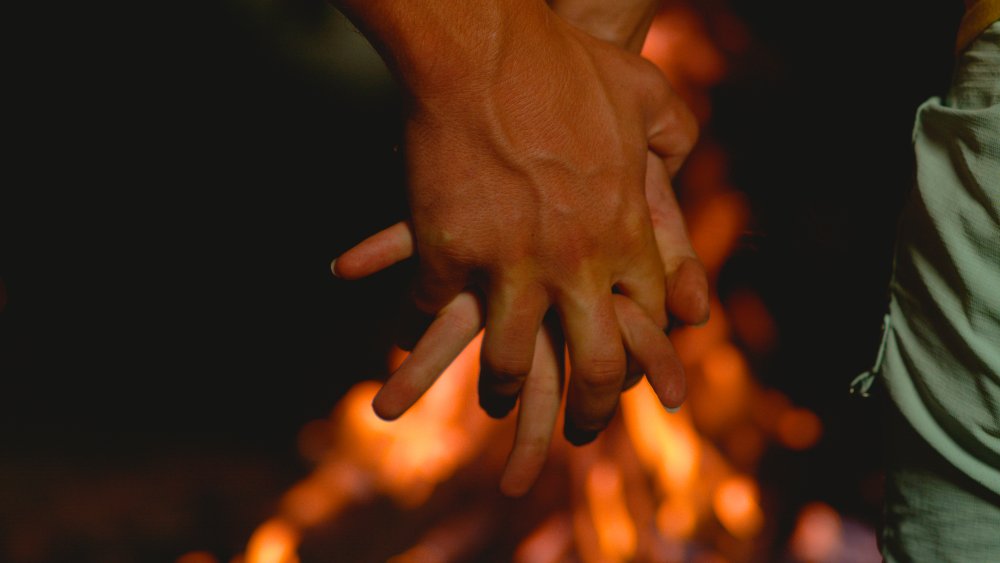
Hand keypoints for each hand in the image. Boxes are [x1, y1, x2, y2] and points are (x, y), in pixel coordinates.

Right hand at [333, 0, 706, 494]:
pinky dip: (414, 323)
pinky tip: (401, 339)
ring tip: (497, 407)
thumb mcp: (643, 93)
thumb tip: (682, 154)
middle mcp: (574, 264)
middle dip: (590, 412)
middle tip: (583, 434)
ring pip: (509, 359)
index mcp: (625, 234)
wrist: (485, 50)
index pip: (650, 321)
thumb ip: (672, 132)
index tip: (640, 381)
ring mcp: (509, 265)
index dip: (648, 359)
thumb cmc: (568, 65)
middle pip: (593, 365)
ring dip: (503, 389)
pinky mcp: (447, 252)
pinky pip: (429, 306)